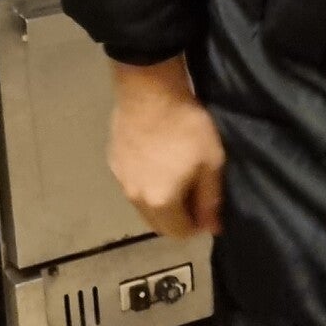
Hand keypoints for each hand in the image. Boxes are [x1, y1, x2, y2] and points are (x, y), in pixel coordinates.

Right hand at [108, 57, 225, 238]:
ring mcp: (121, 181)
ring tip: (175, 178)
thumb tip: (212, 227)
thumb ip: (210, 199)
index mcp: (161, 203)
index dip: (197, 226)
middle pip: (158, 224)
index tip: (208, 208)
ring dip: (160, 202)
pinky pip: (133, 185)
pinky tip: (157, 162)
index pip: (179, 233)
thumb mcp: (211, 162)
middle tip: (194, 194)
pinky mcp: (113, 162)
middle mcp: (136, 198)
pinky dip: (146, 184)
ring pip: (143, 205)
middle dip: (177, 218)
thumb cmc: (186, 127)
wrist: (149, 92)